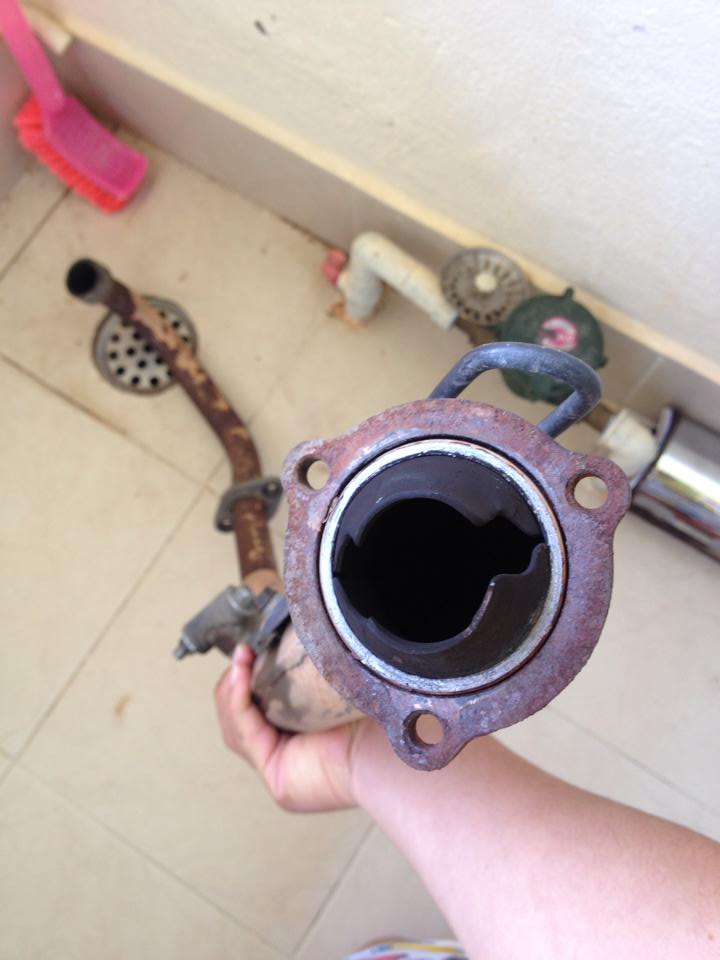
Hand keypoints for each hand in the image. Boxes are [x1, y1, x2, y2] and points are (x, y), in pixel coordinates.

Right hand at [215, 644, 371, 811]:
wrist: (388, 740)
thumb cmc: (372, 711)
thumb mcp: (328, 684)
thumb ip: (305, 672)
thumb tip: (285, 635)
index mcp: (301, 732)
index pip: (258, 705)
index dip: (245, 678)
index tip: (247, 650)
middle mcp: (291, 753)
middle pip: (241, 717)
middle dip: (235, 682)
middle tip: (242, 653)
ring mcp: (282, 769)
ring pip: (237, 727)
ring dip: (232, 690)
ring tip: (239, 662)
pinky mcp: (278, 779)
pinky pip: (246, 736)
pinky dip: (238, 704)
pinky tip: (240, 678)